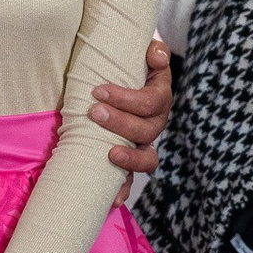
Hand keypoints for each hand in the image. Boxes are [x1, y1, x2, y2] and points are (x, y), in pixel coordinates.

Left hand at [91, 37, 171, 183]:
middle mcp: (154, 124)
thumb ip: (152, 52)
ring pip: (147, 159)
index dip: (128, 98)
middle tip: (94, 111)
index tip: (98, 89)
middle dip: (121, 122)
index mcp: (158, 97)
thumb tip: (156, 53)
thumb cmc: (125, 65)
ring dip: (129, 159)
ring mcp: (143, 144)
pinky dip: (123, 190)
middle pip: (147, 131)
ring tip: (109, 153)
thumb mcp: (138, 54)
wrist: (117, 79)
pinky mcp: (129, 160)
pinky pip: (132, 179)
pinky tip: (112, 200)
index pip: (152, 101)